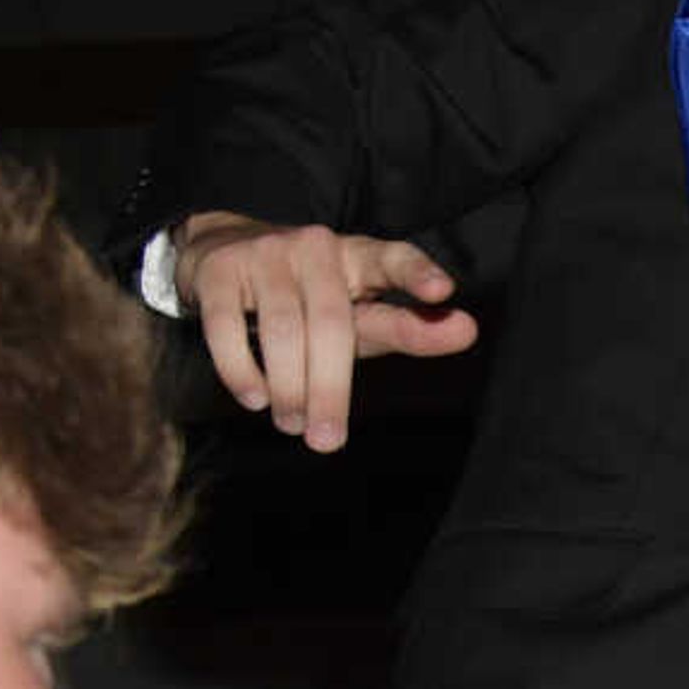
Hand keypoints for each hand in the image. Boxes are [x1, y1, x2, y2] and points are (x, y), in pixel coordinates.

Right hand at [173, 209, 479, 451]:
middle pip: (332, 323)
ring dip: (288, 387)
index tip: (442, 293)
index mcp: (360, 257)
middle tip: (327, 440)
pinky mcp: (222, 271)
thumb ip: (406, 327)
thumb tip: (467, 330)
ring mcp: (267, 254)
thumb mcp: (358, 312)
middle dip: (331, 388)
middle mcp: (317, 248)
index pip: (394, 260)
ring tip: (292, 424)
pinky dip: (242, 369)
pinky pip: (228, 327)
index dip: (418, 275)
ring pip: (282, 329)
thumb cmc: (309, 299)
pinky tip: (255, 397)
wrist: (221, 256)